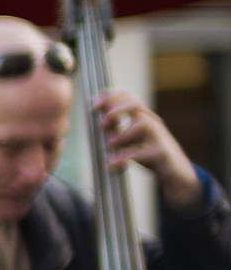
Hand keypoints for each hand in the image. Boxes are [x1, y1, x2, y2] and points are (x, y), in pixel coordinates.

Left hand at [95, 89, 202, 210]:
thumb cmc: (149, 153)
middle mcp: (151, 122)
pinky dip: (125, 157)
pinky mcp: (161, 153)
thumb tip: (97, 116)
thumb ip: (115, 128)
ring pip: (143, 123)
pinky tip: (113, 164)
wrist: (175, 173)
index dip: (108, 97)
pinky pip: (143, 151)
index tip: (93, 106)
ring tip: (110, 145)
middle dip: (114, 111)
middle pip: (134, 104)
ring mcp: (158, 136)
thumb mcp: (129, 138)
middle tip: (102, 126)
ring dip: (121, 134)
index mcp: (141, 116)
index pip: (126, 96)